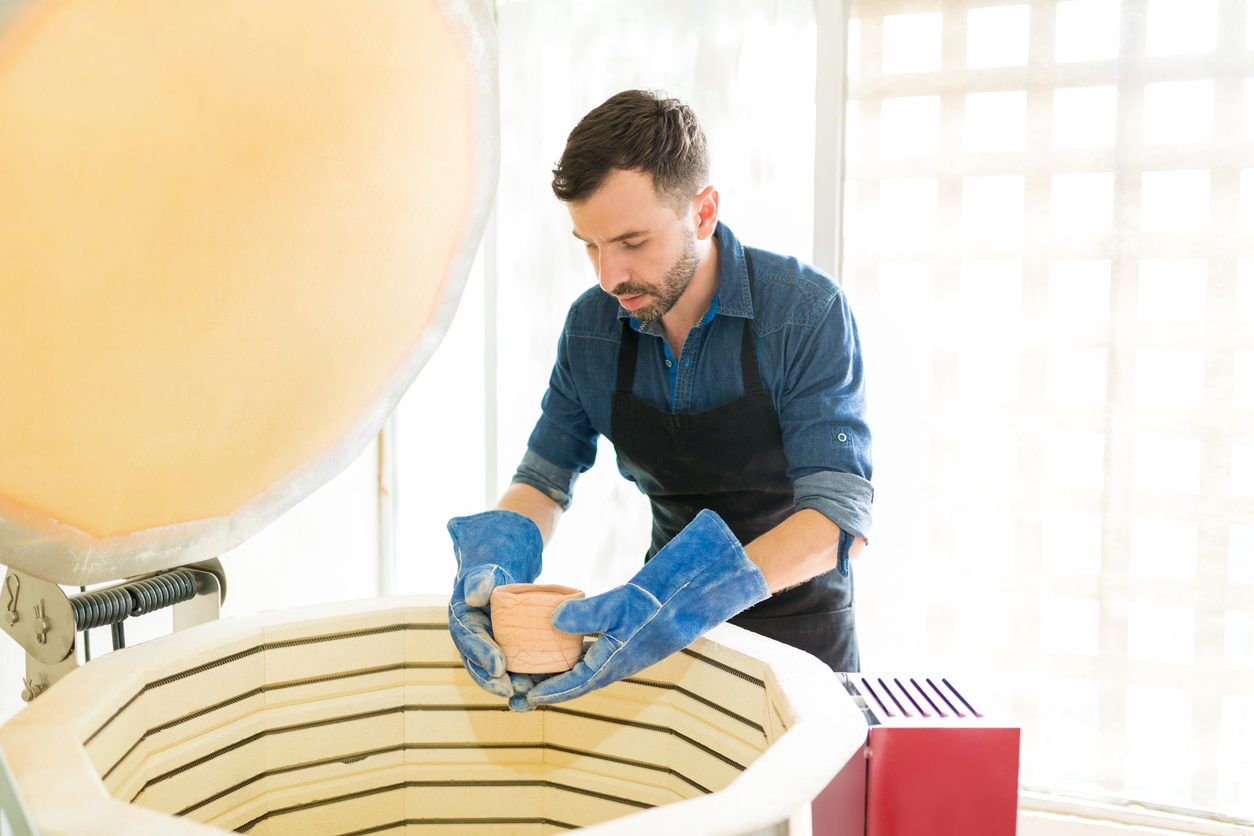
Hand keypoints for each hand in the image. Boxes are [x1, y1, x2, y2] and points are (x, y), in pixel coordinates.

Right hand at [447, 510, 542, 706]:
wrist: (508, 542)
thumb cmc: (496, 545)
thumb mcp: (487, 556)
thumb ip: (480, 574)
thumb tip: (473, 595)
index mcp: (461, 608)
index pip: (467, 636)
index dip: (481, 653)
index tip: (499, 666)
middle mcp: (471, 625)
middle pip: (478, 658)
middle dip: (493, 677)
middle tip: (512, 690)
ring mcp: (488, 633)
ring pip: (494, 665)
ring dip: (508, 682)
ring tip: (527, 695)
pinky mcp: (505, 637)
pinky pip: (512, 659)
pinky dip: (522, 674)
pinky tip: (538, 687)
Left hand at [524, 509, 769, 707]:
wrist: (690, 601)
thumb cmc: (656, 603)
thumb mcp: (618, 604)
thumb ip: (585, 613)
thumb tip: (552, 619)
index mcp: (612, 663)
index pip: (573, 685)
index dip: (548, 692)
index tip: (524, 698)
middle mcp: (614, 665)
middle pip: (574, 684)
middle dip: (547, 690)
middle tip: (517, 693)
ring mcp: (620, 656)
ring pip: (582, 673)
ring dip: (558, 677)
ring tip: (533, 675)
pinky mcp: (624, 645)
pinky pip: (592, 660)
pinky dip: (573, 661)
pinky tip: (561, 650)